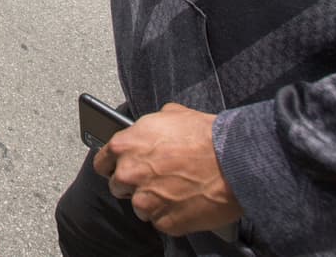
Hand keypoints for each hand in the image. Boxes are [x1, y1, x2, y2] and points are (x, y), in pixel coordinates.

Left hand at [92, 102, 242, 236]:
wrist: (234, 161)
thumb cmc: (205, 136)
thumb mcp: (171, 114)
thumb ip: (149, 126)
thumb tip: (147, 131)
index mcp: (125, 145)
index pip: (102, 162)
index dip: (112, 164)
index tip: (118, 167)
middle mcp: (129, 174)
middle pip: (118, 186)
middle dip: (134, 183)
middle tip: (156, 177)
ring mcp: (145, 201)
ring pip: (139, 206)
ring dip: (153, 200)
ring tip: (176, 189)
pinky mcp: (164, 221)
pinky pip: (161, 221)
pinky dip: (171, 214)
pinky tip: (186, 201)